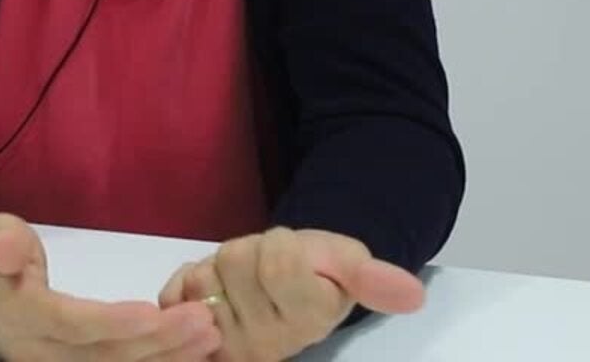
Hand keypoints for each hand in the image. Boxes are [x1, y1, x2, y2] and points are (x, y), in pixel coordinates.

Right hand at [0, 213, 223, 360]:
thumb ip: (2, 244)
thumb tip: (9, 249)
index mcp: (21, 317)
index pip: (71, 324)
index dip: (112, 322)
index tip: (154, 313)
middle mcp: (42, 352)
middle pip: (105, 355)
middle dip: (158, 342)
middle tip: (204, 321)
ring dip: (166, 358)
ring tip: (209, 338)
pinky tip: (192, 355)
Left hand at [156, 227, 424, 361]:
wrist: (284, 286)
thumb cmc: (319, 272)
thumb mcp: (349, 263)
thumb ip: (375, 278)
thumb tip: (415, 295)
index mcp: (309, 323)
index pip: (279, 259)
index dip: (284, 244)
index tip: (297, 257)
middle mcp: (266, 344)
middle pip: (236, 261)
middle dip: (251, 251)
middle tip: (266, 268)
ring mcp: (226, 346)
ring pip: (205, 274)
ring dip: (219, 266)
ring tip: (242, 282)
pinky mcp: (190, 342)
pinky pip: (174, 291)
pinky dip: (187, 281)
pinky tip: (210, 292)